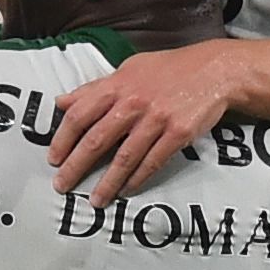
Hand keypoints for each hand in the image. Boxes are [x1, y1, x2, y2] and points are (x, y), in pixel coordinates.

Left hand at [43, 39, 245, 203]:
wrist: (215, 70)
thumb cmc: (170, 69)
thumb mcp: (129, 70)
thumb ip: (95, 88)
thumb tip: (62, 102)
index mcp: (118, 86)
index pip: (80, 115)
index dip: (63, 139)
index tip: (54, 158)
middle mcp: (134, 102)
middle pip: (97, 140)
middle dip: (76, 166)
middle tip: (62, 186)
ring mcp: (157, 119)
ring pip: (125, 157)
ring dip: (107, 182)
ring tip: (95, 200)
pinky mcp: (178, 133)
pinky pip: (153, 161)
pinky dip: (138, 178)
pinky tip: (126, 190)